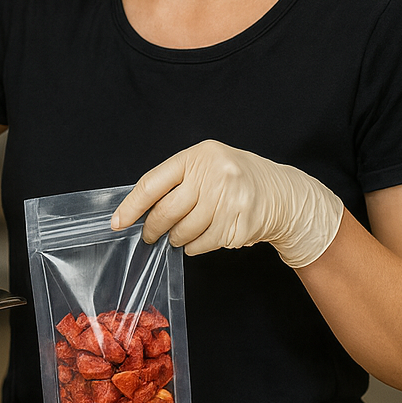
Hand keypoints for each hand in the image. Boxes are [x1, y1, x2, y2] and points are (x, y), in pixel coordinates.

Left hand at [110, 139, 342, 268]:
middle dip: (153, 228)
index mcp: (198, 156)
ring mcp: (230, 199)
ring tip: (179, 235)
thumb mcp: (206, 165)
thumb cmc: (234, 178)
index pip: (152, 183)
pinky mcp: (241, 223)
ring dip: (176, 239)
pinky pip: (204, 243)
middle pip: (167, 211)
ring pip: (185, 231)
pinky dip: (195, 246)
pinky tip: (199, 240)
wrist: (283, 193)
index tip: (118, 222)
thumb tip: (138, 210)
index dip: (131, 206)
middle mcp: (214, 174)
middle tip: (150, 235)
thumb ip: (175, 181)